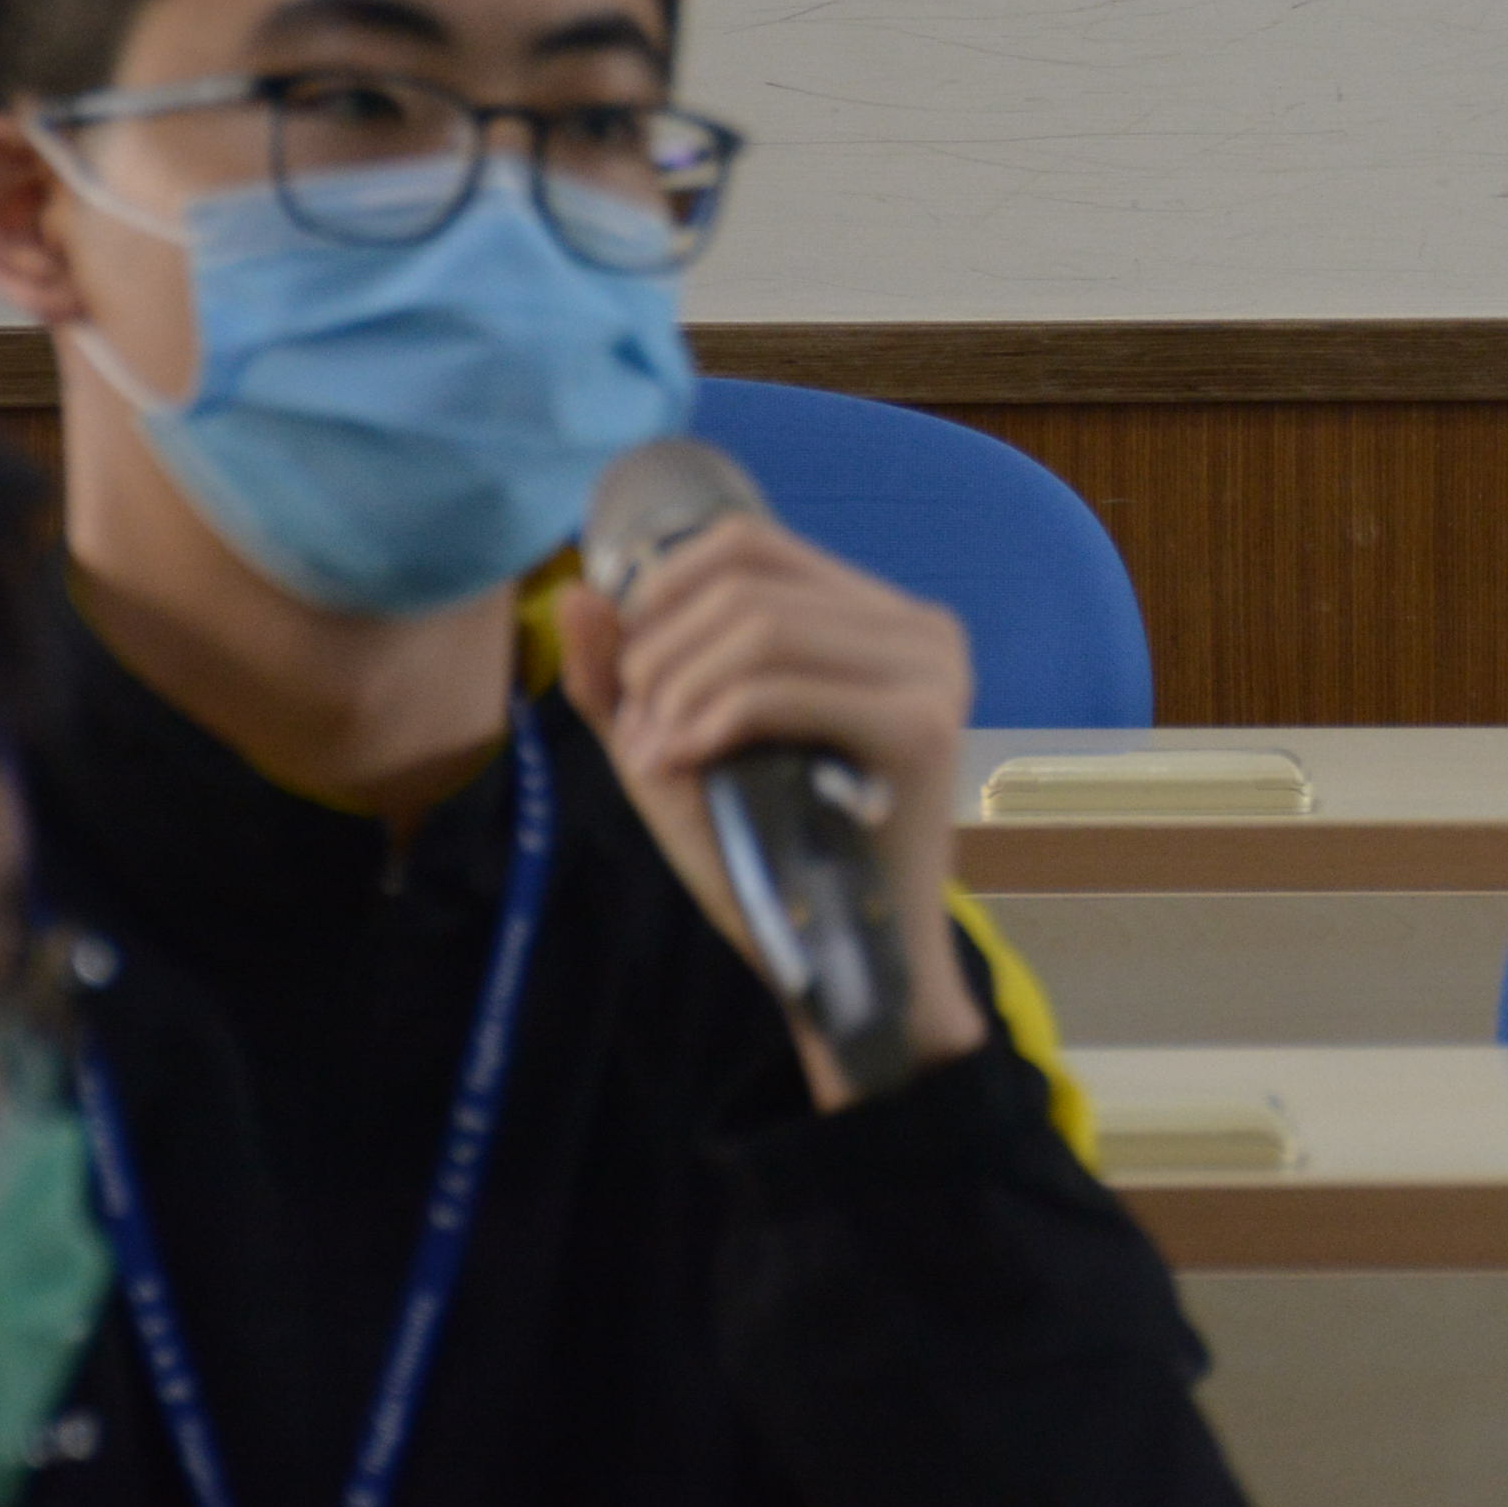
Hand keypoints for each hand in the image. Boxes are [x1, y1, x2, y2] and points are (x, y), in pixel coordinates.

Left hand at [555, 518, 987, 1107]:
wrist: (840, 963)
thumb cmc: (766, 856)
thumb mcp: (676, 750)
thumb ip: (622, 676)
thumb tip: (577, 588)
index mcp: (877, 620)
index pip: (751, 543)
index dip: (664, 588)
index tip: (631, 671)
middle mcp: (920, 629)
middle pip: (746, 579)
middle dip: (662, 651)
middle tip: (638, 731)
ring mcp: (930, 674)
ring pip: (760, 623)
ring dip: (678, 687)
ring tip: (656, 754)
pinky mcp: (920, 728)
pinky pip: (781, 686)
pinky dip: (708, 719)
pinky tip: (681, 763)